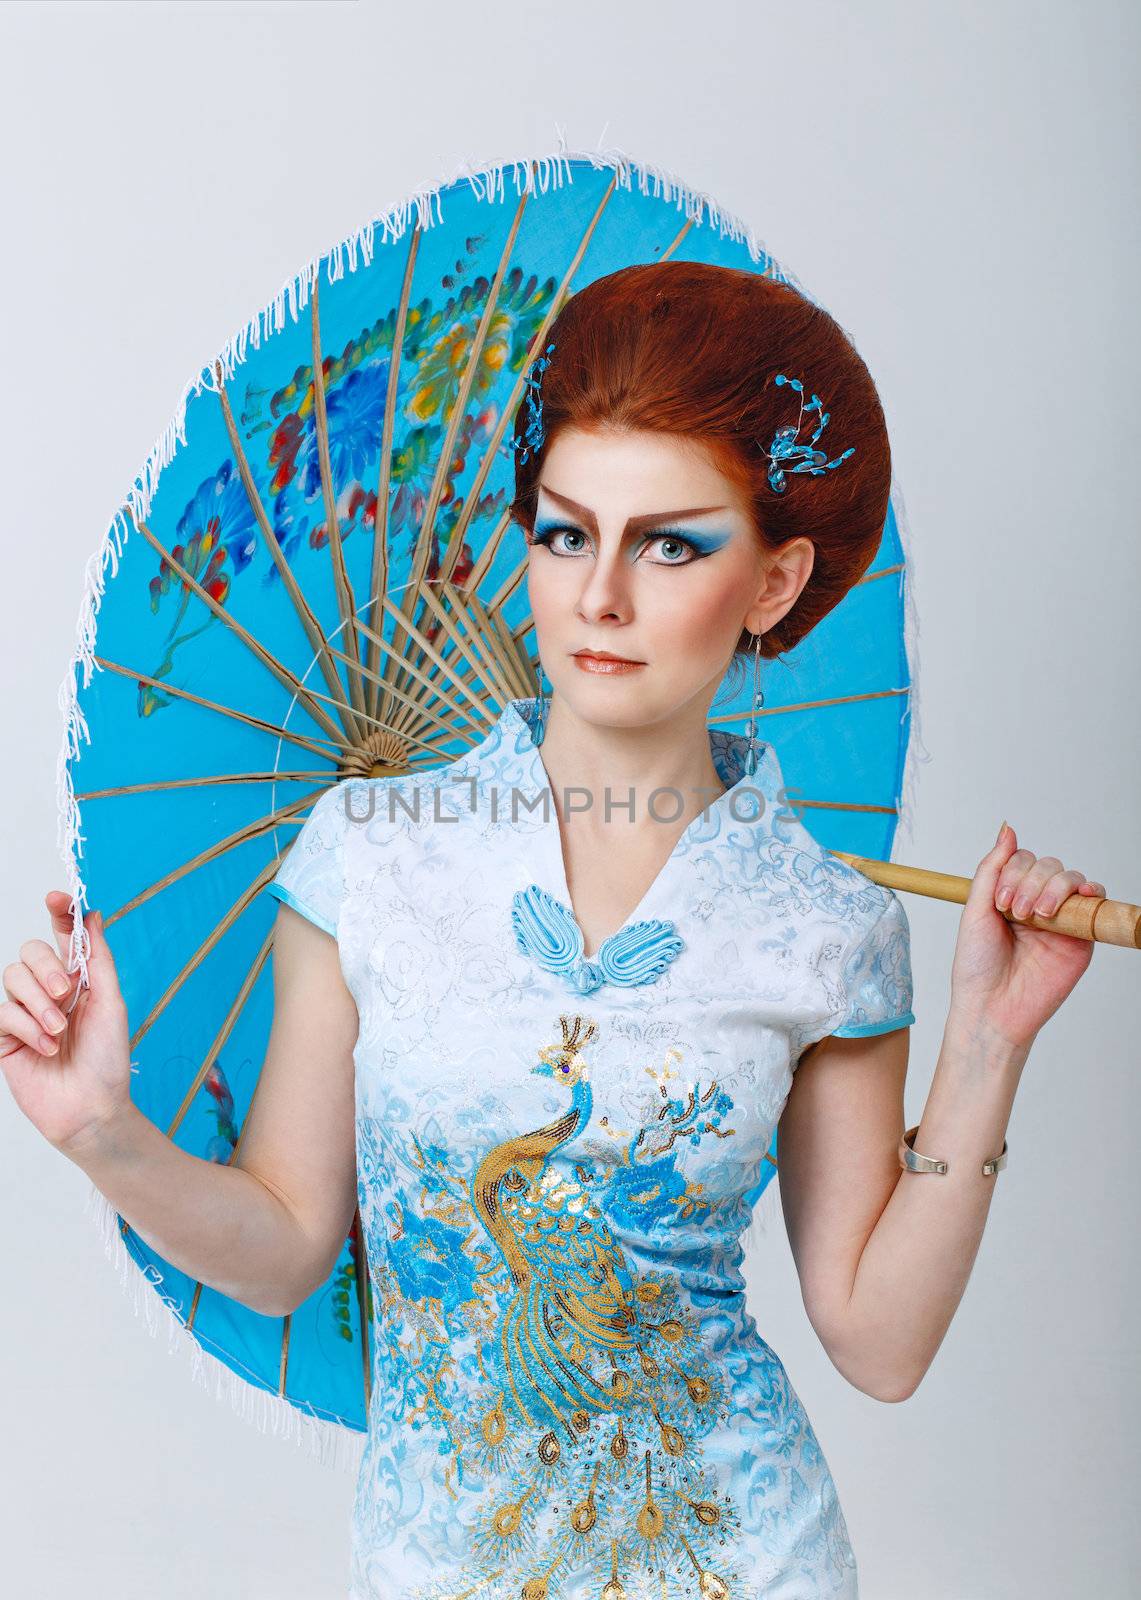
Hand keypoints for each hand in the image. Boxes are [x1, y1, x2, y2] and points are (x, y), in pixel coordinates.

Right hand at [0, 891, 132, 1156]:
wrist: (92, 1108)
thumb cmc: (107, 1059)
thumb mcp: (111, 1003)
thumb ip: (98, 959)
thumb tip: (94, 915)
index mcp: (76, 980)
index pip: (61, 936)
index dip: (58, 912)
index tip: (58, 897)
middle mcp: (47, 992)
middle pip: (29, 951)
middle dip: (47, 968)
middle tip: (68, 995)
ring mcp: (23, 1014)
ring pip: (11, 977)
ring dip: (39, 1004)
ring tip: (59, 1032)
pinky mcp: (4, 1038)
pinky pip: (2, 1013)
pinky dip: (28, 1028)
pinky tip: (47, 1048)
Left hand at [949, 823, 1102, 1051]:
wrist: (993, 1008)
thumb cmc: (978, 965)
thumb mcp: (975, 910)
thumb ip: (991, 869)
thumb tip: (1007, 828)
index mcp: (1008, 895)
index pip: (1022, 860)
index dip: (1013, 873)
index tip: (999, 903)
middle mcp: (1035, 903)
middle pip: (1047, 866)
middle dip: (1030, 882)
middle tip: (1016, 912)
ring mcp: (1060, 919)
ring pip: (1070, 878)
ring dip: (1053, 888)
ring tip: (1037, 916)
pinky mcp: (1080, 937)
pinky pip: (1095, 902)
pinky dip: (1089, 891)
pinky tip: (1077, 897)